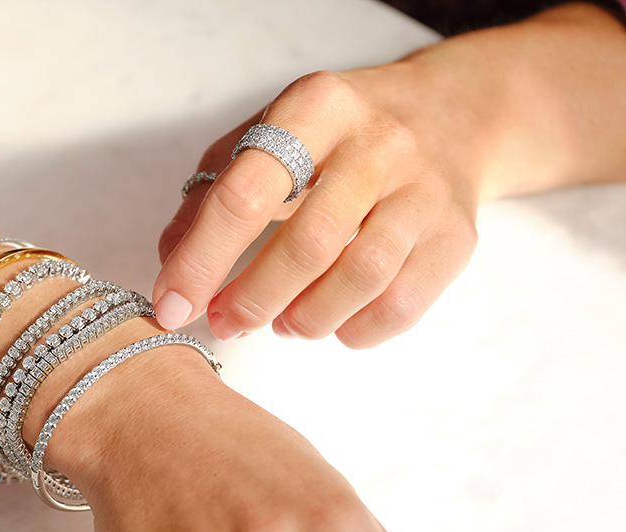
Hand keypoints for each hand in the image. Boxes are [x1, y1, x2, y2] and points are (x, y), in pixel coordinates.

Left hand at [154, 62, 481, 346]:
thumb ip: (210, 194)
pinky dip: (356, 330)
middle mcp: (376, 143)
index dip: (201, 260)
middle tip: (226, 322)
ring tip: (282, 323)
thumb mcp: (266, 136)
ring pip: (361, 278)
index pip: (246, 193)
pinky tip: (332, 323)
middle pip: (308, 244)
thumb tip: (170, 262)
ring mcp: (423, 190)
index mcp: (314, 108)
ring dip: (306, 319)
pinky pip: (401, 305)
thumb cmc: (337, 136)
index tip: (171, 305)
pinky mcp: (455, 236)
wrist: (450, 115)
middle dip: (253, 299)